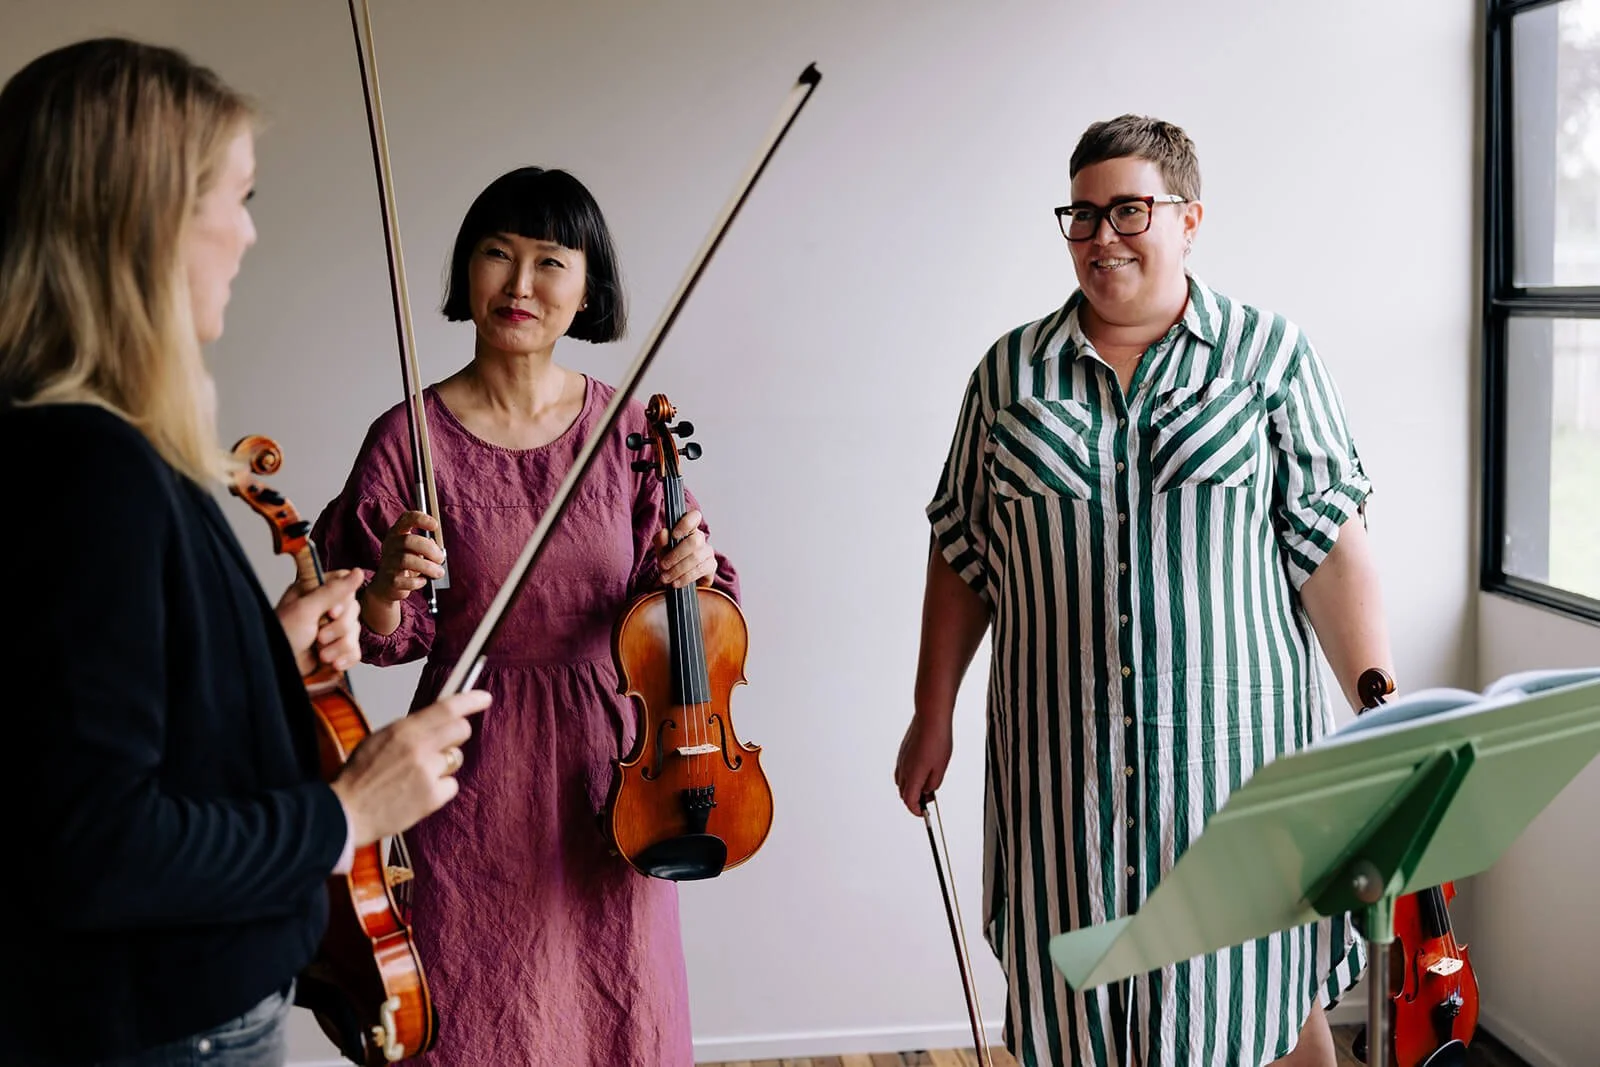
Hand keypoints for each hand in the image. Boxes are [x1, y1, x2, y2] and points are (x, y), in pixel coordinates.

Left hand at [275, 570, 363, 676]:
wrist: (278, 668)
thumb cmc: (282, 636)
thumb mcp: (305, 610)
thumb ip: (333, 590)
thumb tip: (358, 572)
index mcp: (314, 591)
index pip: (345, 584)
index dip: (344, 600)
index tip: (331, 612)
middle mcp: (324, 607)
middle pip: (353, 609)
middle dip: (338, 629)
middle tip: (319, 637)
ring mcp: (332, 628)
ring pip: (355, 631)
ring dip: (338, 646)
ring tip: (320, 653)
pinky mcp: (337, 648)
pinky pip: (355, 650)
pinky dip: (344, 658)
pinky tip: (331, 662)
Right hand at [329, 690, 491, 846]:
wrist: (346, 812)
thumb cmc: (359, 777)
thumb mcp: (379, 739)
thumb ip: (408, 730)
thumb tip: (435, 721)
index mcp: (403, 730)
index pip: (446, 708)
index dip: (470, 700)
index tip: (484, 698)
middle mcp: (418, 748)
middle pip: (461, 730)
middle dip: (458, 734)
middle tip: (446, 742)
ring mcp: (427, 772)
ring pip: (455, 758)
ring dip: (444, 765)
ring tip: (418, 776)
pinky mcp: (432, 797)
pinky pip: (451, 785)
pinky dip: (439, 790)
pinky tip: (418, 794)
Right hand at [369, 510, 444, 603]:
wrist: (388, 586)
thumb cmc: (406, 565)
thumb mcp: (416, 551)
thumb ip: (427, 546)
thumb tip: (436, 549)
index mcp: (397, 534)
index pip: (406, 519)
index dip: (421, 519)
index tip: (435, 525)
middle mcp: (390, 545)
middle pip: (408, 541)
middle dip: (429, 549)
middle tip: (440, 558)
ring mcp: (388, 563)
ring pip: (407, 560)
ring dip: (428, 567)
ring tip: (438, 572)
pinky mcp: (390, 581)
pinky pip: (406, 580)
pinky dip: (418, 581)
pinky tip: (424, 581)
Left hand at [653, 508, 715, 588]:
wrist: (676, 580)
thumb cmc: (670, 560)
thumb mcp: (661, 550)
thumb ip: (661, 541)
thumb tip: (664, 532)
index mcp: (688, 529)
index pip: (694, 517)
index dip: (686, 523)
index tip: (674, 534)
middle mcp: (700, 538)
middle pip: (695, 541)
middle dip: (677, 554)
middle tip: (663, 565)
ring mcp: (707, 552)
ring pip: (696, 557)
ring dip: (678, 569)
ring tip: (665, 578)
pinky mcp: (711, 566)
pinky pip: (700, 570)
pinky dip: (685, 578)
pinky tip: (676, 583)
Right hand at [894, 712, 953, 815]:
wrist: (930, 718)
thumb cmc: (937, 740)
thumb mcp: (941, 767)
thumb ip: (933, 783)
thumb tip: (928, 790)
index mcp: (913, 775)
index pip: (909, 801)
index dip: (916, 811)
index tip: (923, 813)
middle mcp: (904, 769)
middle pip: (904, 793)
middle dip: (915, 800)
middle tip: (929, 799)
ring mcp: (901, 760)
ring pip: (902, 782)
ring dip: (911, 788)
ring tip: (927, 785)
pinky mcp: (902, 752)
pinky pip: (902, 771)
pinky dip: (909, 777)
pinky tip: (921, 771)